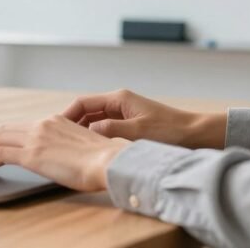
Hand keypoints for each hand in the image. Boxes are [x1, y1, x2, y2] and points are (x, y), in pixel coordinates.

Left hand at [0, 115, 129, 190]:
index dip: (5, 136)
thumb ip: (66, 147)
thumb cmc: (104, 160)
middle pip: (4, 130)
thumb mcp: (82, 147)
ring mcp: (36, 137)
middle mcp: (43, 124)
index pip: (22, 126)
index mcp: (55, 121)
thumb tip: (59, 159)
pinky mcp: (32, 154)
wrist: (111, 161)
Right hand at [62, 89, 226, 148]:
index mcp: (119, 99)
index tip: (55, 128)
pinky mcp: (129, 125)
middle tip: (57, 141)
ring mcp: (124, 114)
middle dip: (71, 124)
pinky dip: (95, 137)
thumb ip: (111, 130)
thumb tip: (88, 132)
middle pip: (86, 112)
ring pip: (94, 121)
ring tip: (69, 147)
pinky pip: (104, 130)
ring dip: (82, 132)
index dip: (66, 114)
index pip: (82, 102)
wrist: (194, 134)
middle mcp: (119, 103)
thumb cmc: (170, 131)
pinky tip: (90, 150)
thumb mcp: (137, 132)